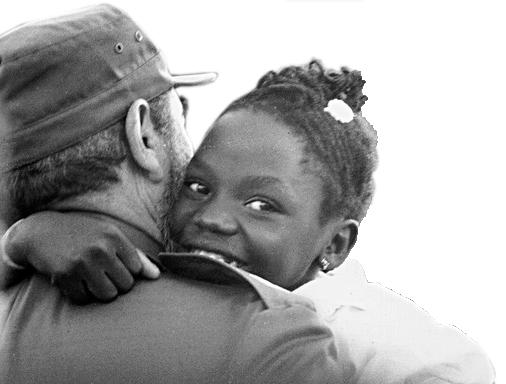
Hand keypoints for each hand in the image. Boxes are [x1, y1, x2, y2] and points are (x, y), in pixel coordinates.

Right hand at [2, 211, 159, 303]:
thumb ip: (135, 255)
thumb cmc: (82, 234)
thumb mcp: (110, 236)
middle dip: (115, 284)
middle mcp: (102, 248)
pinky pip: (84, 299)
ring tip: (91, 279)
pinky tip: (75, 281)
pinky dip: (81, 295)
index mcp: (115, 236)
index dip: (127, 271)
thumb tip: (157, 276)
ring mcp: (83, 262)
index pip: (137, 270)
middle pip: (125, 285)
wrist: (40, 231)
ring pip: (108, 295)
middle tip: (101, 274)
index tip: (113, 265)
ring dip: (100, 292)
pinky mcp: (66, 275)